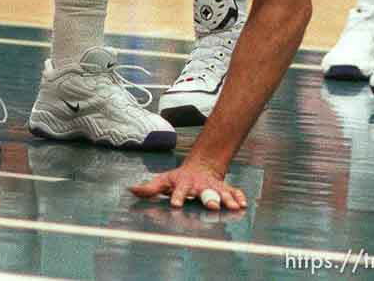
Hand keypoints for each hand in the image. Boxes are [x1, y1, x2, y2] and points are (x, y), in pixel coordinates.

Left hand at [130, 162, 246, 211]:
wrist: (201, 166)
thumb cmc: (179, 178)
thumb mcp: (163, 181)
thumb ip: (149, 188)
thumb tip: (130, 190)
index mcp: (184, 184)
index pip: (179, 191)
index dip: (177, 197)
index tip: (175, 205)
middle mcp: (199, 186)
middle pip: (203, 193)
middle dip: (208, 199)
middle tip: (211, 206)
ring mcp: (213, 187)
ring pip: (220, 193)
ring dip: (226, 200)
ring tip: (233, 207)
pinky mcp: (224, 189)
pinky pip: (233, 192)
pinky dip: (238, 197)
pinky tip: (243, 204)